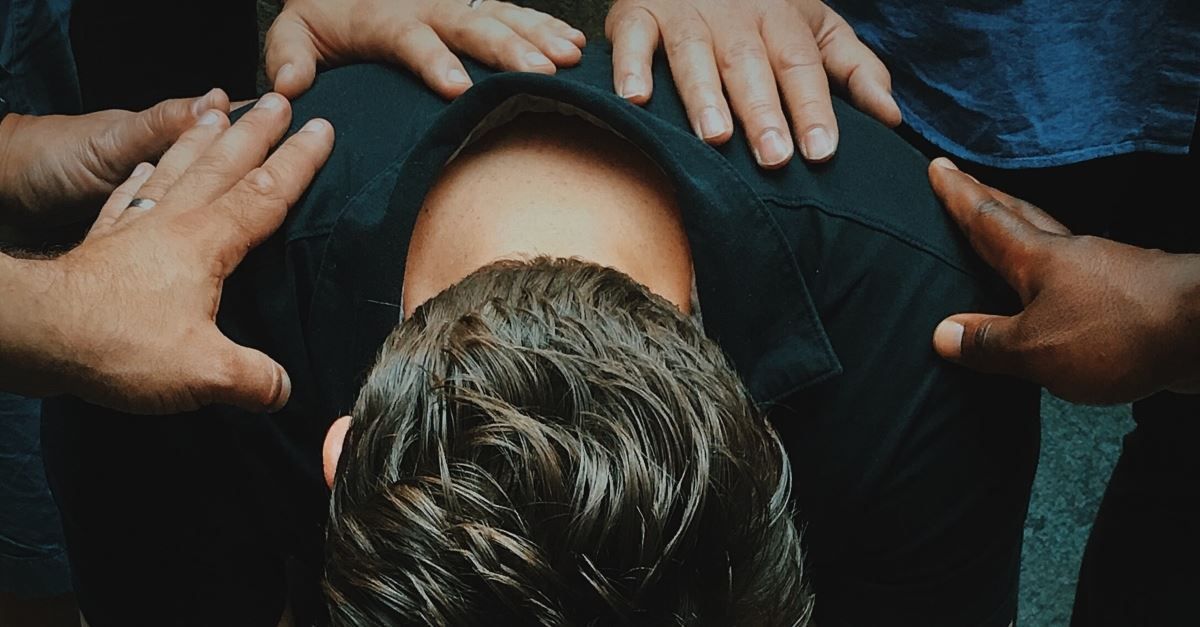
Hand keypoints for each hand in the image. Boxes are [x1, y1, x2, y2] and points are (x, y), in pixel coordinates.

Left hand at [2, 94, 333, 413]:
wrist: (35, 332)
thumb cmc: (119, 342)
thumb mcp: (204, 372)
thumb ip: (254, 379)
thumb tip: (283, 390)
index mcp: (207, 242)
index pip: (266, 193)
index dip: (299, 161)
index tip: (322, 127)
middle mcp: (173, 223)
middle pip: (224, 165)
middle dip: (256, 132)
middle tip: (279, 100)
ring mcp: (134, 228)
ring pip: (176, 169)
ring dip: (202, 139)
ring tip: (219, 110)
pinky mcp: (102, 244)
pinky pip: (127, 198)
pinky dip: (140, 179)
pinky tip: (144, 170)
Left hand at [266, 0, 585, 99]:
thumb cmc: (323, 14)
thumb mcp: (294, 31)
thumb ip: (288, 55)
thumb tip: (290, 87)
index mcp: (384, 17)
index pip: (412, 38)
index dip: (434, 61)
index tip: (457, 88)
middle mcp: (426, 4)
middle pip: (470, 25)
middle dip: (507, 49)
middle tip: (538, 73)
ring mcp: (454, 2)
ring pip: (500, 15)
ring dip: (537, 36)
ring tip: (568, 59)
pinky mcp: (473, 3)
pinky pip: (513, 11)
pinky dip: (545, 25)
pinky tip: (575, 44)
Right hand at [606, 0, 899, 167]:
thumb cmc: (760, 10)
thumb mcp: (816, 28)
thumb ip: (854, 70)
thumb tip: (892, 117)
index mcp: (782, 21)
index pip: (803, 66)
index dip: (813, 108)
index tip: (822, 152)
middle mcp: (734, 16)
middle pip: (752, 65)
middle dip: (763, 110)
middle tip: (774, 157)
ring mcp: (684, 12)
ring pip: (695, 53)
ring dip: (704, 94)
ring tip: (715, 135)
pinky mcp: (637, 12)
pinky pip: (633, 38)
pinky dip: (631, 66)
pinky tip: (636, 99)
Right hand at [928, 158, 1199, 404]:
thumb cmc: (1119, 332)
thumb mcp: (1036, 349)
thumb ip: (988, 342)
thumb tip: (942, 334)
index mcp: (1038, 260)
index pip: (986, 219)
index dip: (959, 195)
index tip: (938, 167)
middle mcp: (1070, 255)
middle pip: (1021, 217)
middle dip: (988, 199)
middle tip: (965, 181)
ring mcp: (1106, 271)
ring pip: (1053, 243)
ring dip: (1024, 232)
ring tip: (1005, 233)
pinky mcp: (1132, 296)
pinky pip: (1079, 277)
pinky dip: (1057, 273)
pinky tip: (1058, 289)